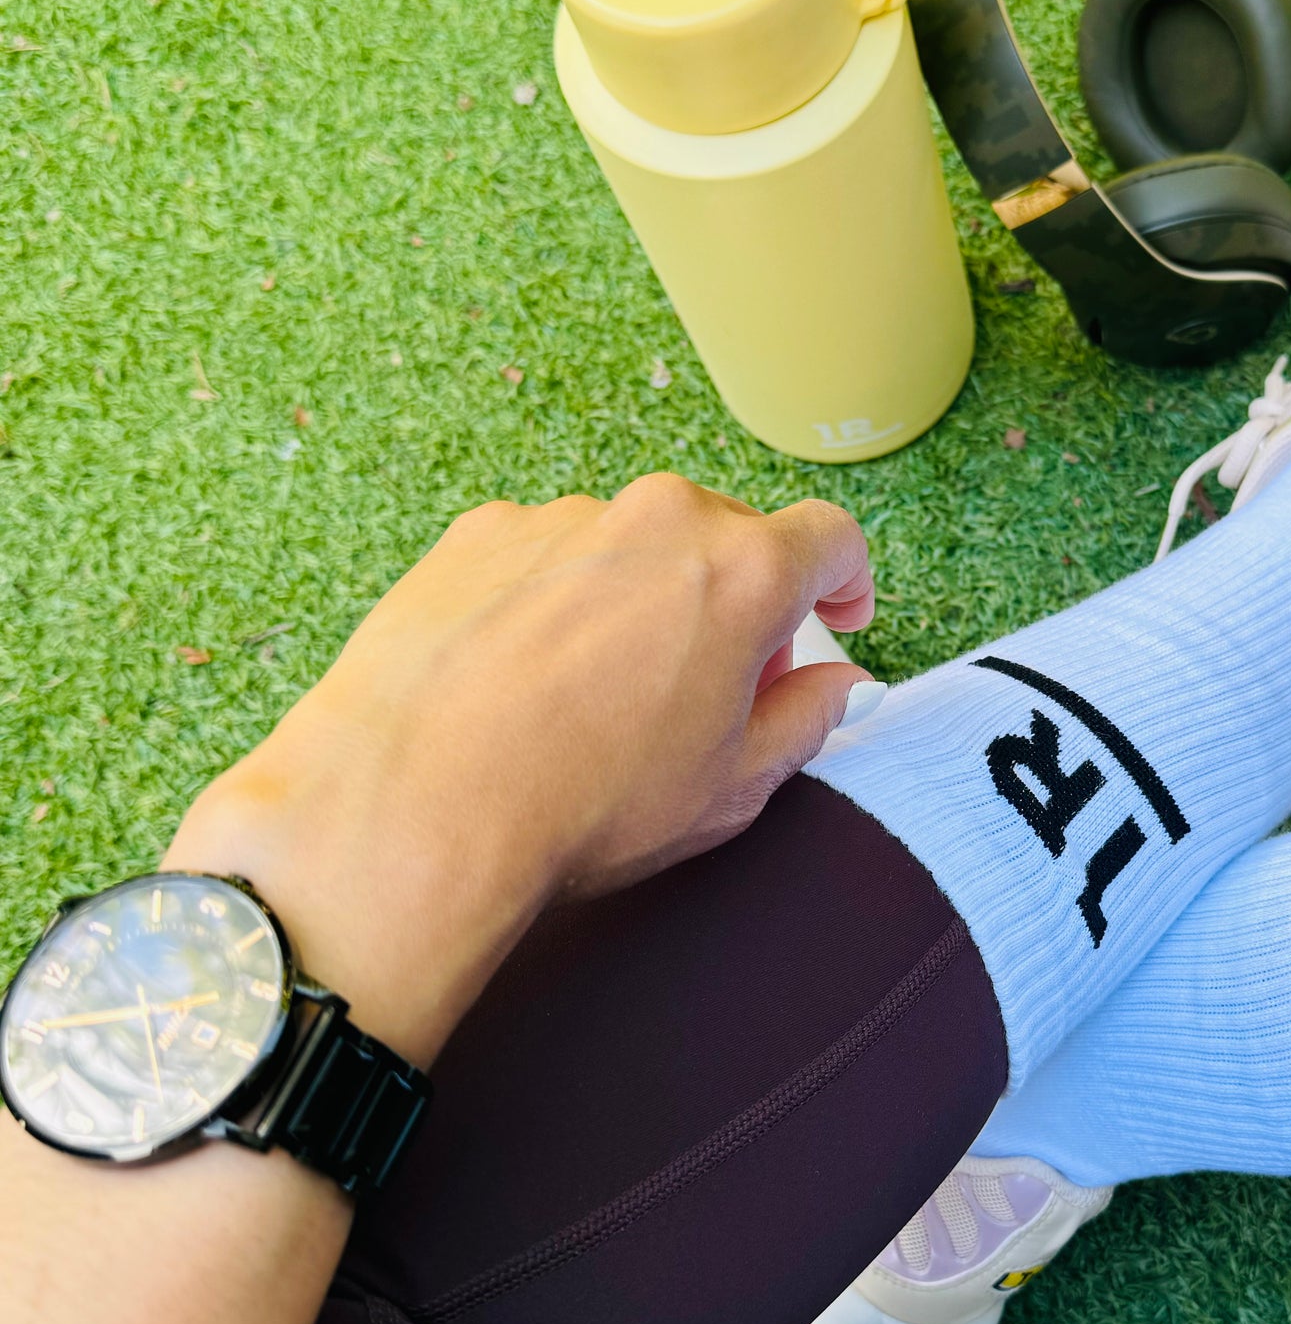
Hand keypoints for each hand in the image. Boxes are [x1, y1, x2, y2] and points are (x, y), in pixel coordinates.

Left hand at [163, 474, 874, 1066]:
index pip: (828, 539)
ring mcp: (561, 518)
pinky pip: (547, 553)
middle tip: (713, 686)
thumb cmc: (579, 805)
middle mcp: (655, 521)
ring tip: (599, 696)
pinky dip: (557, 599)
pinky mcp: (480, 534)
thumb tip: (834, 685)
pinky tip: (526, 678)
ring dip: (641, 599)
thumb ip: (805, 720)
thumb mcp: (730, 788)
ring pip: (632, 544)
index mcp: (740, 573)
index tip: (836, 614)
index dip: (844, 580)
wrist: (413, 804)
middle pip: (728, 536)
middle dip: (737, 602)